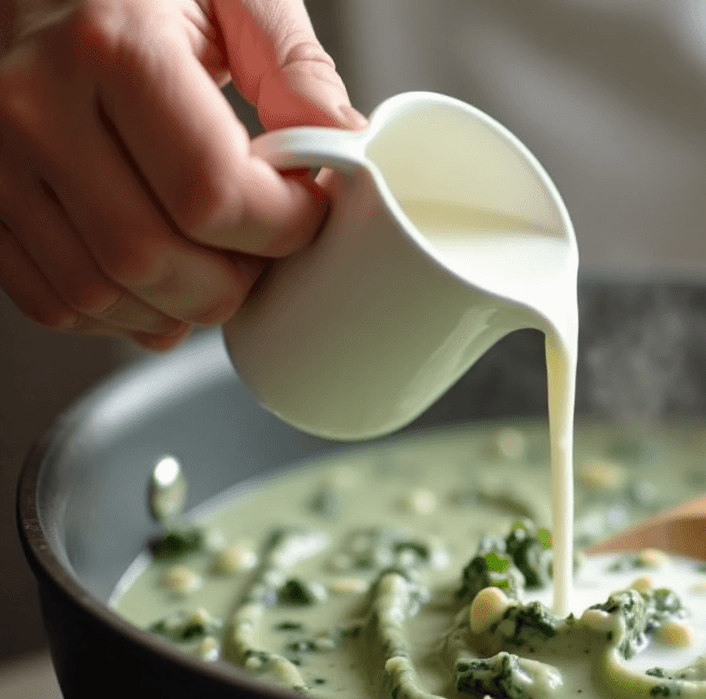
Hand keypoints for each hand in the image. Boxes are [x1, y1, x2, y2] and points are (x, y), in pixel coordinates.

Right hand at [0, 0, 365, 348]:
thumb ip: (296, 68)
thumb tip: (344, 143)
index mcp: (115, 49)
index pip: (213, 195)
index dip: (282, 226)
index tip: (306, 209)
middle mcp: (39, 108)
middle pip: (153, 260)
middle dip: (234, 281)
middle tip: (265, 249)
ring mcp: (2, 160)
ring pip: (100, 294)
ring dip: (180, 306)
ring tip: (220, 265)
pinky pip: (51, 300)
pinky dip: (120, 315)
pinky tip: (162, 283)